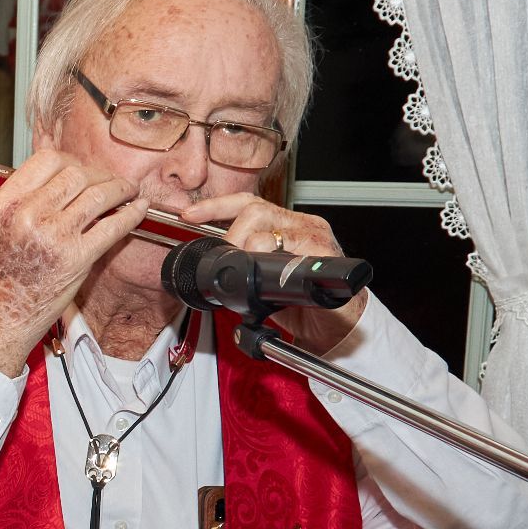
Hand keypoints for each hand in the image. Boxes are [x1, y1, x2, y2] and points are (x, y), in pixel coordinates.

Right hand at [0, 145, 149, 376]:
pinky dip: (131, 214)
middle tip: (107, 180)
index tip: (77, 170)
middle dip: (98, 174)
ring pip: (99, 196)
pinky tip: (138, 207)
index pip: (47, 160)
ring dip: (120, 188)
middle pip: (77, 174)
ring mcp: (56, 237)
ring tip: (128, 189)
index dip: (68, 160)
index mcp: (6, 203)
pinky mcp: (77, 259)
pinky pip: (112, 227)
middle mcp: (30, 216)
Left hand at [204, 192, 362, 355]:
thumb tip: (214, 266)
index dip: (217, 206)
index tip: (189, 215)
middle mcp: (304, 225)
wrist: (338, 326)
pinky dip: (277, 265)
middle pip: (256, 211)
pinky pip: (295, 253)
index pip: (249, 203)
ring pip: (271, 229)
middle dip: (232, 236)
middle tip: (228, 261)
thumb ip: (246, 265)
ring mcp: (317, 239)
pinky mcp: (327, 259)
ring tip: (249, 271)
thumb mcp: (266, 280)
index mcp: (288, 226)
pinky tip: (272, 278)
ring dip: (250, 250)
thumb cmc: (305, 304)